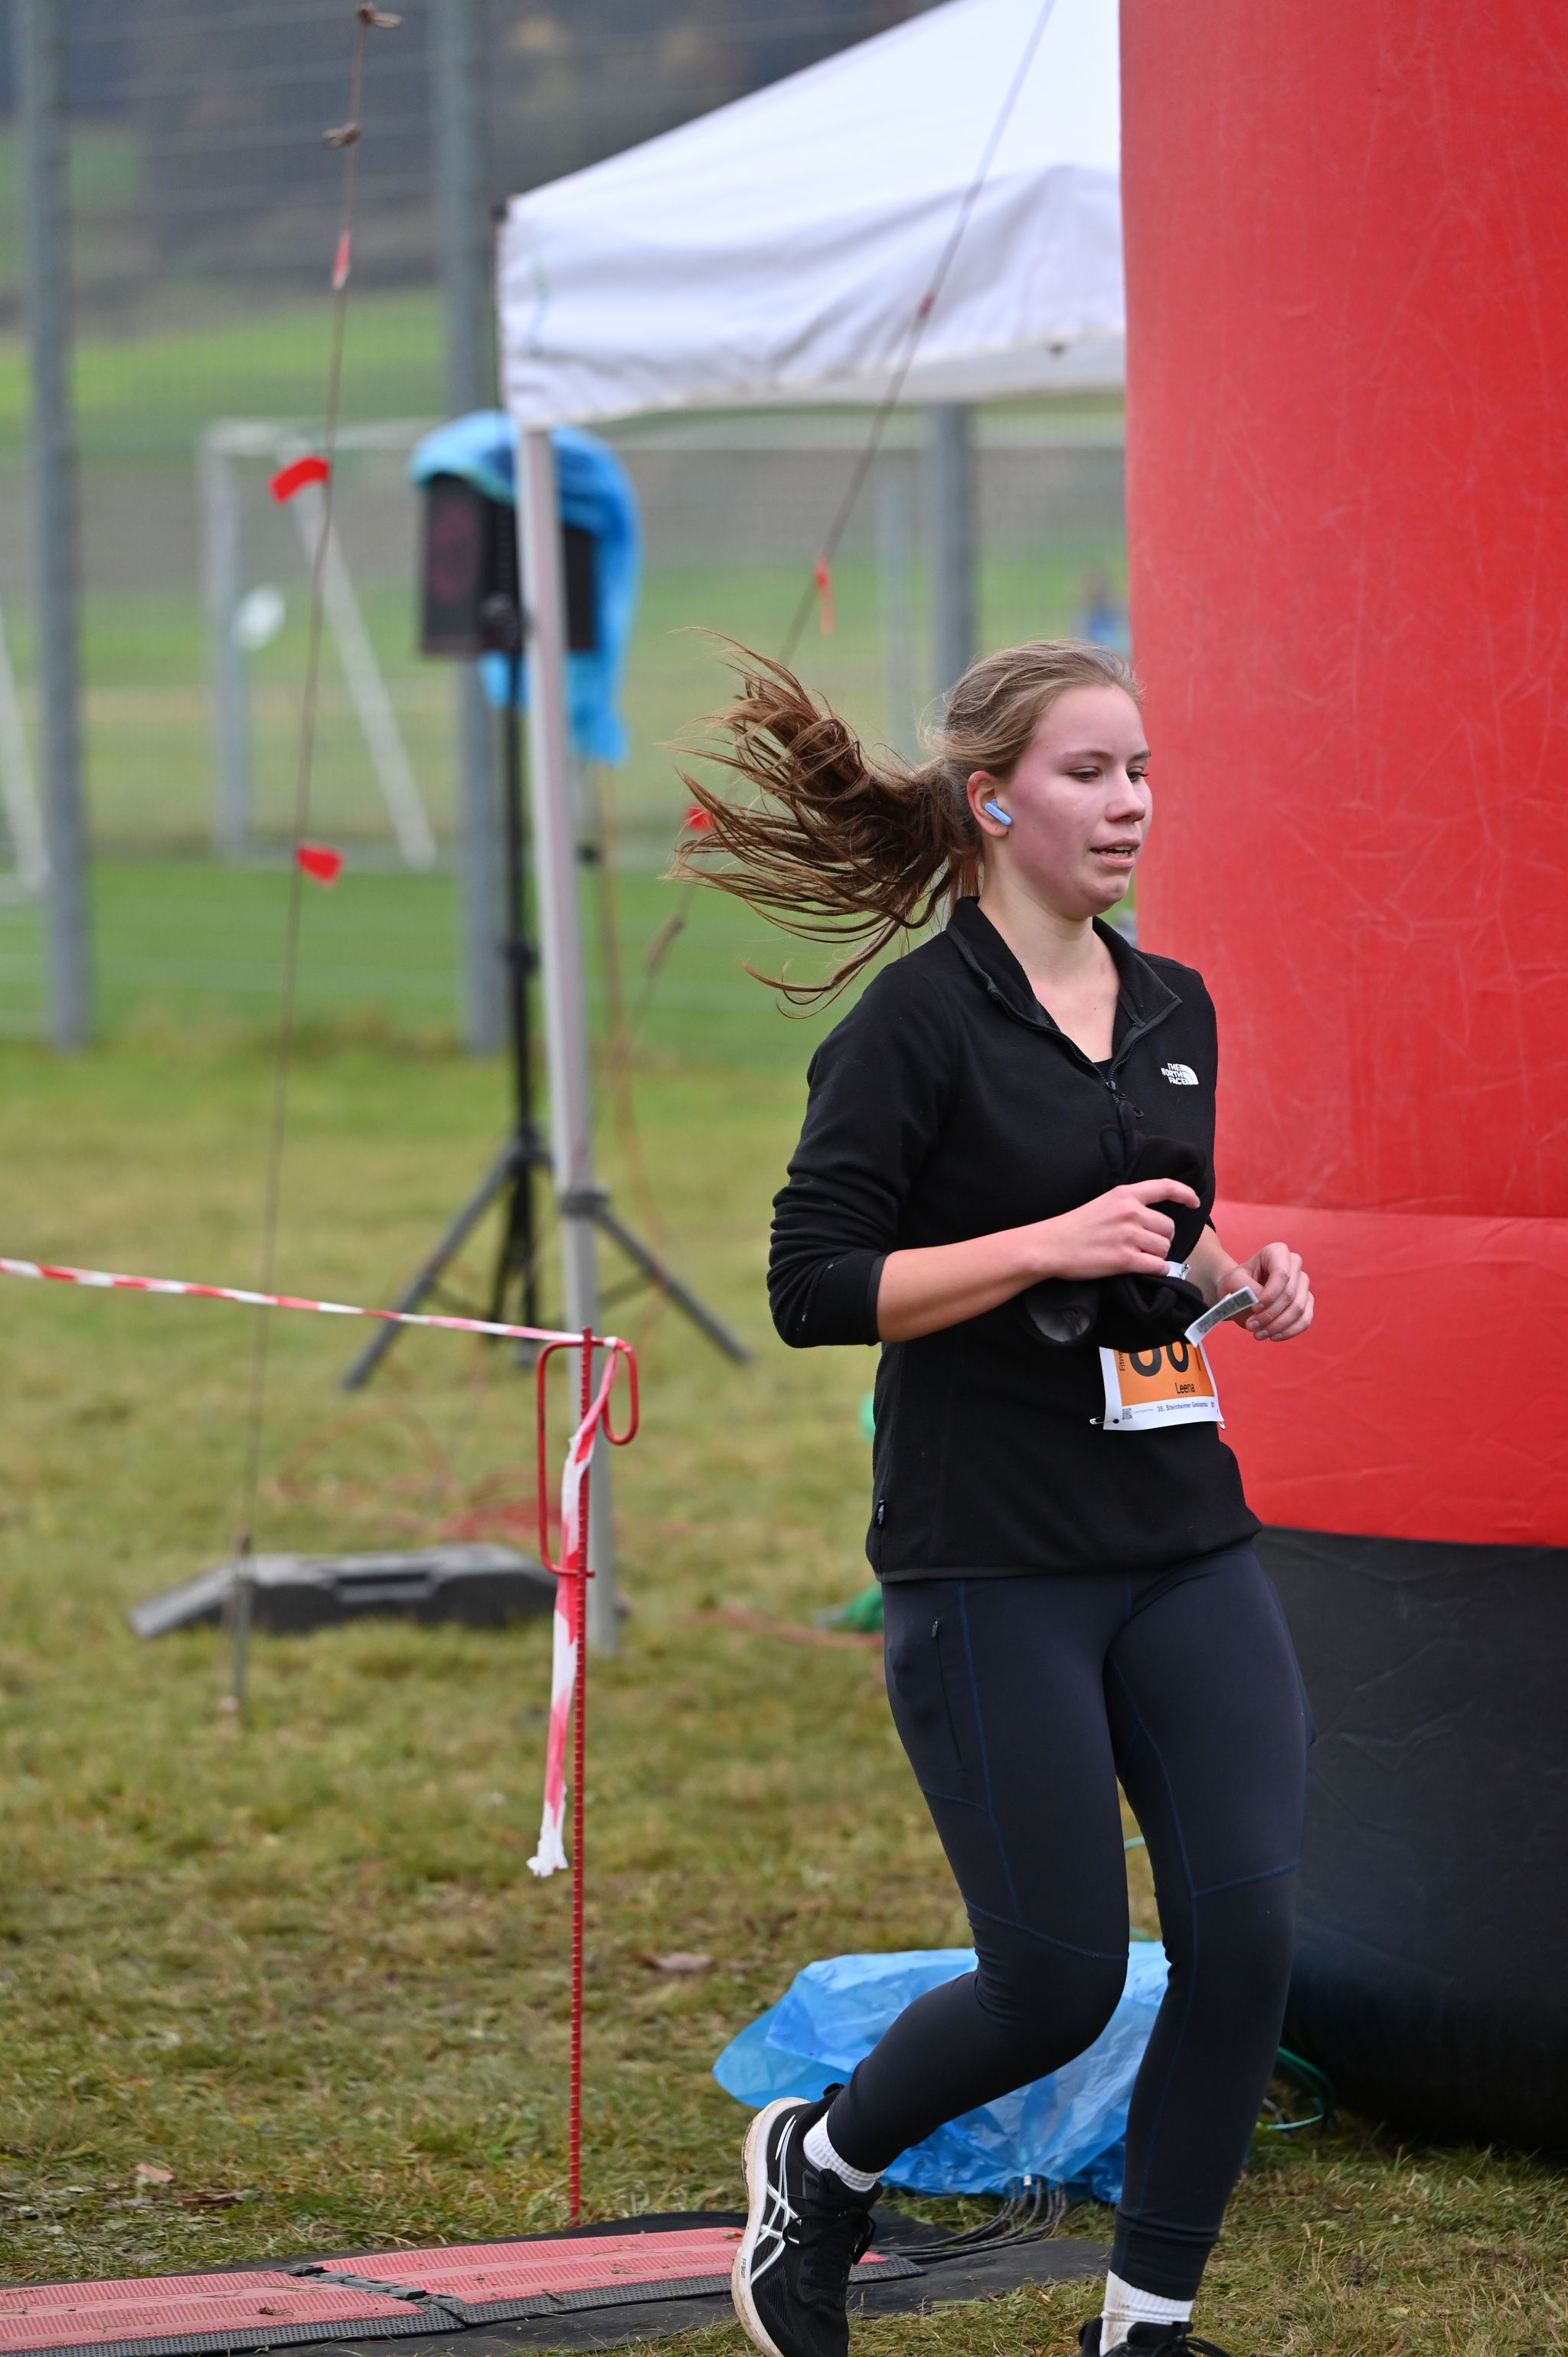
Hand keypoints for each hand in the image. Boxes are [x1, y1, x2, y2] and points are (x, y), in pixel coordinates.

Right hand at [1034, 1179, 1201, 1281]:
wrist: (1050, 1246)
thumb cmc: (1073, 1227)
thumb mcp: (1102, 1204)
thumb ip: (1128, 1206)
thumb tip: (1151, 1218)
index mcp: (1125, 1195)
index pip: (1165, 1187)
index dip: (1185, 1194)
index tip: (1193, 1203)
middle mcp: (1130, 1212)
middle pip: (1168, 1227)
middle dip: (1162, 1239)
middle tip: (1144, 1246)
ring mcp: (1128, 1236)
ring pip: (1164, 1248)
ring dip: (1156, 1256)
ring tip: (1138, 1257)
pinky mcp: (1125, 1260)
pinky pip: (1158, 1266)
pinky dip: (1157, 1271)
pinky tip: (1145, 1270)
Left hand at [1216, 1240, 1312, 1339]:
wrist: (1238, 1293)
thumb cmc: (1235, 1284)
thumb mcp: (1233, 1282)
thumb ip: (1247, 1290)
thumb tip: (1263, 1304)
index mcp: (1277, 1252)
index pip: (1282, 1274)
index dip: (1270, 1295)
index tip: (1253, 1308)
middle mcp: (1294, 1264)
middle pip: (1290, 1294)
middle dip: (1270, 1315)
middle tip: (1250, 1326)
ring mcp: (1302, 1283)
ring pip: (1299, 1309)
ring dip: (1278, 1326)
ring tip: (1258, 1334)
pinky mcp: (1306, 1302)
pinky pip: (1305, 1319)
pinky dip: (1290, 1331)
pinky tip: (1273, 1336)